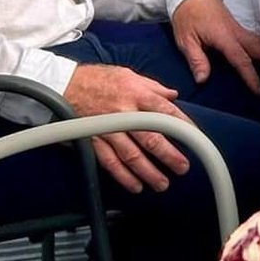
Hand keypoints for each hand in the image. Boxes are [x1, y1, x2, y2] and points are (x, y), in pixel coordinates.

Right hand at [63, 63, 193, 193]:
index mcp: (138, 95)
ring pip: (132, 155)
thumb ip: (153, 87)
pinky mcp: (94, 141)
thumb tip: (173, 95)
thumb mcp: (129, 75)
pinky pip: (110, 162)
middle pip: (151, 138)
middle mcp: (125, 113)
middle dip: (169, 155)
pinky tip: (135, 185)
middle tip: (182, 167)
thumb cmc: (98, 79)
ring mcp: (109, 130)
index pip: (167, 112)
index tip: (195, 137)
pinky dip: (123, 176)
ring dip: (149, 172)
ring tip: (162, 183)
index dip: (183, 125)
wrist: (64, 85)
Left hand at [171, 0, 259, 94]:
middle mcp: (236, 32)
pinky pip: (255, 38)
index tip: (259, 91)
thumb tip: (203, 80)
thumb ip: (196, 59)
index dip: (251, 76)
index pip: (241, 60)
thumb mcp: (186, 39)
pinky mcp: (237, 26)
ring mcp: (239, 28)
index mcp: (224, 37)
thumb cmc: (186, 16)